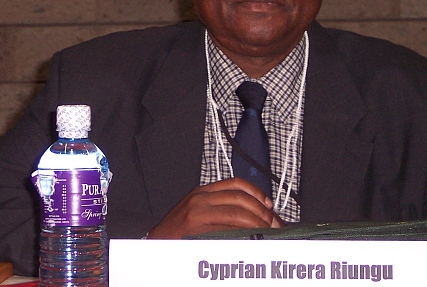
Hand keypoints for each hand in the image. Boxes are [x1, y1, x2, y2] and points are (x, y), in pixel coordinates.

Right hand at [147, 177, 284, 238]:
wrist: (152, 243)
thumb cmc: (175, 232)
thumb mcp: (196, 212)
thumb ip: (218, 209)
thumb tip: (249, 216)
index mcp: (202, 192)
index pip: (235, 184)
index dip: (256, 192)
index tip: (269, 204)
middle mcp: (201, 198)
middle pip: (240, 199)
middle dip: (262, 212)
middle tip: (274, 223)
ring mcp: (197, 212)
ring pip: (236, 213)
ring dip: (256, 223)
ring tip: (267, 233)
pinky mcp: (195, 227)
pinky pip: (225, 229)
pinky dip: (241, 234)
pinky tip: (250, 239)